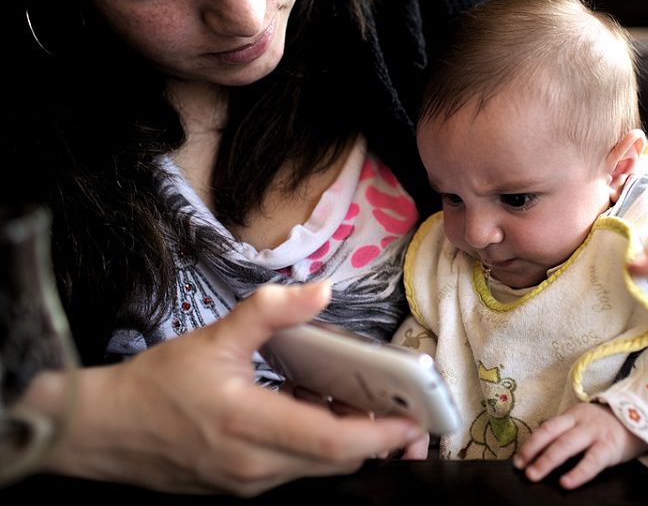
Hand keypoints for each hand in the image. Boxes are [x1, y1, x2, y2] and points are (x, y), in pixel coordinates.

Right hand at [30, 282, 423, 495]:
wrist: (103, 431)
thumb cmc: (157, 384)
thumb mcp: (215, 337)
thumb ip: (271, 311)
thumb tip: (321, 290)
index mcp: (248, 425)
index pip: (332, 443)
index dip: (380, 434)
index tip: (414, 420)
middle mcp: (254, 464)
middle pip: (337, 460)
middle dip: (378, 438)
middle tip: (404, 407)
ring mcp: (249, 482)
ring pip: (319, 467)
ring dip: (348, 439)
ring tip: (361, 401)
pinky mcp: (243, 485)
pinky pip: (296, 467)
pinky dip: (318, 443)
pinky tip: (314, 409)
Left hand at [513, 403, 646, 489]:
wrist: (643, 419)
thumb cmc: (607, 426)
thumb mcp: (584, 422)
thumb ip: (566, 433)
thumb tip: (540, 454)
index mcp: (572, 415)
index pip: (546, 428)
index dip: (530, 444)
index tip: (517, 460)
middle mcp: (581, 421)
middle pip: (552, 435)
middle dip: (534, 452)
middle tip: (521, 469)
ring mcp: (595, 432)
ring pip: (567, 445)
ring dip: (547, 461)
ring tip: (534, 475)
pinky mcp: (610, 447)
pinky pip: (591, 461)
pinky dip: (577, 473)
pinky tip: (566, 483)